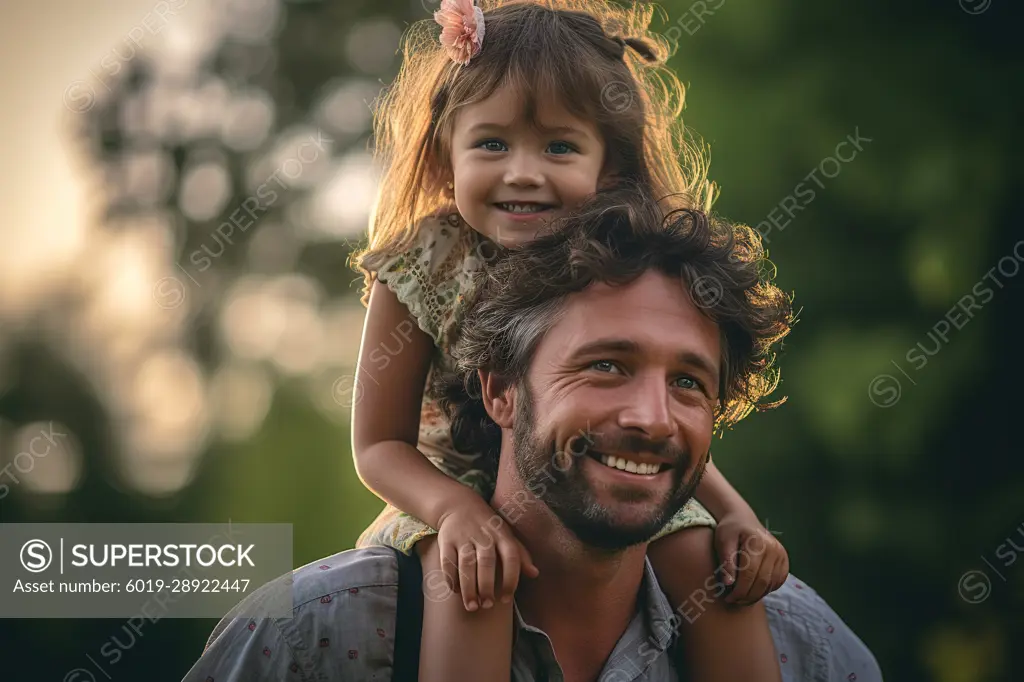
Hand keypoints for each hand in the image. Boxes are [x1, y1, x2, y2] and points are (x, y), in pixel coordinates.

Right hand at [435, 496, 539, 611]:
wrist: (458, 504)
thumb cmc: (488, 526)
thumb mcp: (506, 535)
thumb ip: (520, 554)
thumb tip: (535, 574)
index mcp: (502, 535)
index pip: (511, 557)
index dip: (510, 579)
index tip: (506, 599)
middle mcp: (484, 535)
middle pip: (486, 562)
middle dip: (486, 586)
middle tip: (487, 605)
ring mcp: (464, 537)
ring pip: (466, 564)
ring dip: (469, 587)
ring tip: (472, 606)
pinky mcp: (447, 540)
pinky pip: (448, 562)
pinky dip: (451, 578)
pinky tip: (456, 591)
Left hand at [715, 512, 788, 604]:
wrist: (742, 519)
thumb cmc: (730, 530)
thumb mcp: (723, 541)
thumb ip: (726, 562)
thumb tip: (728, 584)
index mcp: (758, 543)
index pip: (749, 574)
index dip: (739, 590)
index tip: (728, 598)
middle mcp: (774, 549)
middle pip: (762, 582)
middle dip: (747, 596)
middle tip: (733, 601)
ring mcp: (782, 555)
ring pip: (770, 584)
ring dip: (756, 595)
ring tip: (741, 598)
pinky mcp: (785, 560)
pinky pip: (777, 582)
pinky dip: (765, 590)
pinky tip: (753, 590)